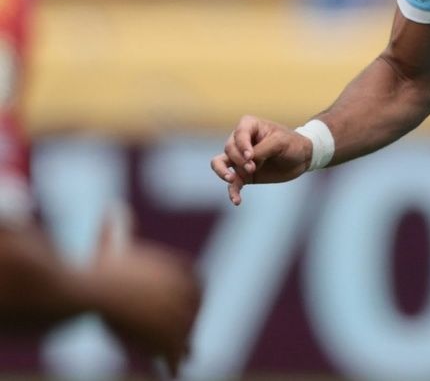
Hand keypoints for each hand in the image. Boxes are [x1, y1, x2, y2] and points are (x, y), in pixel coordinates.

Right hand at [91, 215, 201, 374]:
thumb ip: (118, 228)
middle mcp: (187, 290)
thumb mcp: (111, 245)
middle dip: (190, 322)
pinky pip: (174, 351)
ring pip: (185, 332)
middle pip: (193, 309)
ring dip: (184, 346)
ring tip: (186, 356)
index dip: (195, 296)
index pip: (196, 283)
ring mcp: (180, 313)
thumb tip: (112, 207)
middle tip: (187, 334)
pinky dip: (174, 361)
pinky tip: (174, 371)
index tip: (192, 305)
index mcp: (179, 268)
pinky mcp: (170, 336)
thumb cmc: (98, 269)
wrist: (93, 293)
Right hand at [209, 115, 310, 204]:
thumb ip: (262, 150)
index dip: (241, 146)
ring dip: (222, 172)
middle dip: (239, 160)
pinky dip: (232, 192)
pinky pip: (232, 184)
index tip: (251, 156)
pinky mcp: (244, 175)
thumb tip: (246, 160)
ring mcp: (240, 159)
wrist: (302, 157)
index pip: (238, 135)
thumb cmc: (292, 143)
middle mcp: (241, 141)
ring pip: (219, 163)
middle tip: (253, 167)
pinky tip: (237, 201)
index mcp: (250, 126)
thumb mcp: (280, 142)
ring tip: (232, 180)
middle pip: (229, 149)